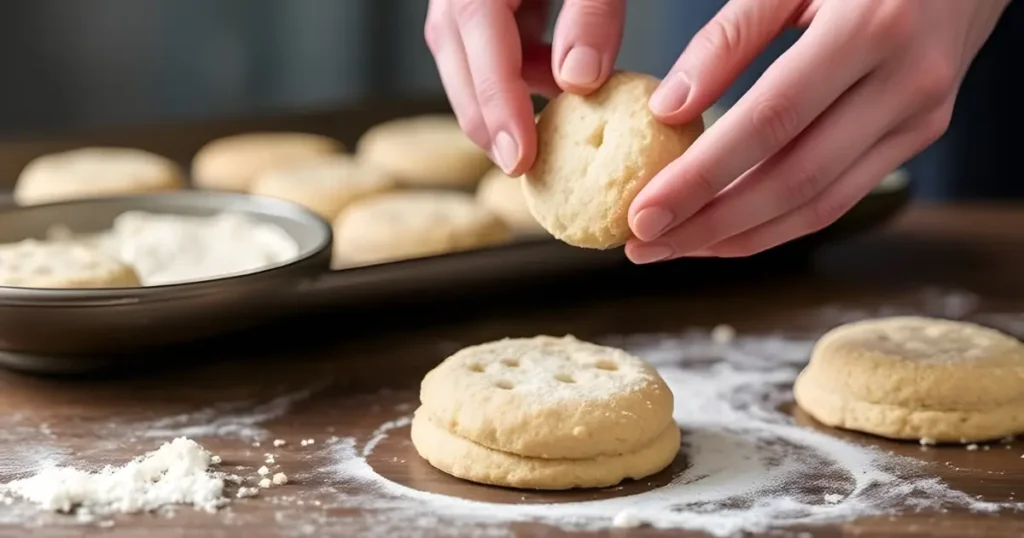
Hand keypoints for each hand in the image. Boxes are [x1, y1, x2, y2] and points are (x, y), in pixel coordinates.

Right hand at [424, 0, 626, 175]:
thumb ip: (591, 14)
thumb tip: (579, 81)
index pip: (480, 38)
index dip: (498, 103)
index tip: (520, 159)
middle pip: (461, 65)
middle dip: (490, 122)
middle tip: (526, 169)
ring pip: (469, 64)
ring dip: (507, 99)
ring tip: (554, 122)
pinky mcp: (480, 6)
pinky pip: (487, 51)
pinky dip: (518, 77)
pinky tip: (553, 87)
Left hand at [626, 0, 1010, 263]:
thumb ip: (729, 37)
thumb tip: (667, 110)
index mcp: (869, 27)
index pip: (770, 123)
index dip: (701, 177)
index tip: (643, 211)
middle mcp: (906, 82)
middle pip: (794, 179)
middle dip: (710, 225)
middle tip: (644, 244)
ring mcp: (921, 117)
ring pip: (819, 204)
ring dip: (739, 237)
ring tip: (673, 247)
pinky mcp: (919, 136)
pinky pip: (840, 196)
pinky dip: (779, 223)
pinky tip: (726, 232)